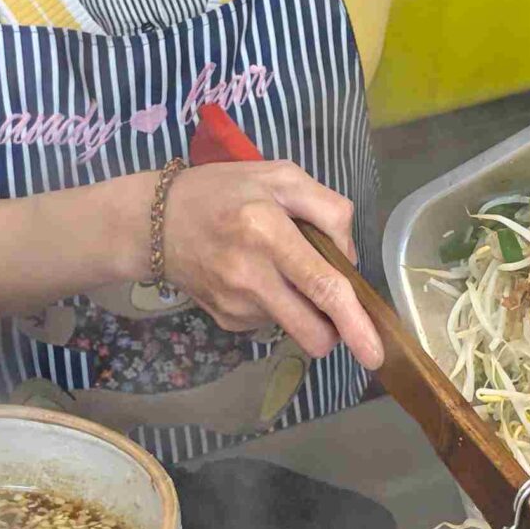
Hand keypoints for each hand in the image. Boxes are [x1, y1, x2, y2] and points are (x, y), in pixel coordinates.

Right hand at [158, 161, 385, 368]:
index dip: (353, 321)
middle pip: (311, 329)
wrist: (154, 222)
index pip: (320, 285)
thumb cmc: (224, 191)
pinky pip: (271, 321)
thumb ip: (327, 208)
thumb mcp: (280, 176)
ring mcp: (235, 303)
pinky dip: (276, 304)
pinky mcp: (226, 319)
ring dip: (302, 306)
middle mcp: (250, 274)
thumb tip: (349, 259)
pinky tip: (255, 277)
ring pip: (294, 325)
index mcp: (267, 231)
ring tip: (276, 267)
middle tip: (341, 315)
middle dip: (337, 334)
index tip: (374, 352)